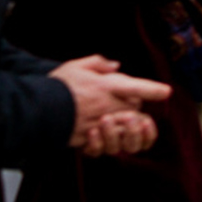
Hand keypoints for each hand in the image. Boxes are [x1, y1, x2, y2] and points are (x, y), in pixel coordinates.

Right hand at [48, 54, 172, 149]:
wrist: (34, 110)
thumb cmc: (56, 86)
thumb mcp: (76, 66)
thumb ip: (98, 63)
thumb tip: (116, 65)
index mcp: (105, 85)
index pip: (136, 87)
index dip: (153, 90)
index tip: (166, 92)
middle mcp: (106, 105)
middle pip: (134, 108)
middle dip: (133, 105)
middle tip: (124, 101)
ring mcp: (99, 122)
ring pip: (125, 125)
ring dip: (125, 121)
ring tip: (115, 116)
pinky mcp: (89, 137)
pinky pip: (108, 139)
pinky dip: (110, 135)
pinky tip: (103, 129)